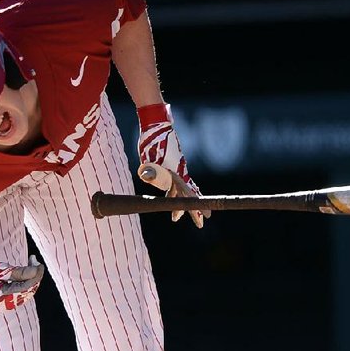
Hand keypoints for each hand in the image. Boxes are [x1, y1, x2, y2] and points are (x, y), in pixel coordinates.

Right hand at [0, 254, 44, 311]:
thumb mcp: (2, 270)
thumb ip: (20, 273)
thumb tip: (37, 271)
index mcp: (3, 300)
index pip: (27, 288)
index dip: (36, 275)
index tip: (39, 263)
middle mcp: (5, 305)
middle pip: (28, 291)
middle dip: (34, 276)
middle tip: (35, 261)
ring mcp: (5, 304)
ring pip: (25, 291)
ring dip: (30, 277)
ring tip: (31, 263)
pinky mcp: (5, 300)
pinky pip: (19, 291)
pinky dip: (24, 280)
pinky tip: (25, 270)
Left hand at [137, 103, 210, 227]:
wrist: (156, 126)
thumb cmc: (151, 141)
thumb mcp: (148, 157)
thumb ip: (149, 168)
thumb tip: (146, 175)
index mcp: (175, 173)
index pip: (187, 194)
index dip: (194, 207)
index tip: (203, 218)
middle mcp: (180, 172)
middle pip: (189, 194)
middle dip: (194, 210)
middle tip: (200, 223)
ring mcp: (178, 168)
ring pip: (183, 190)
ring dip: (181, 203)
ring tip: (176, 218)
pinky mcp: (174, 165)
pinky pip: (178, 183)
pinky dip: (176, 192)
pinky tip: (171, 197)